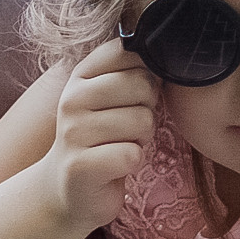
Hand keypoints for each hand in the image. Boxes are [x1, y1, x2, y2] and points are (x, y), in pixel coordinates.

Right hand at [43, 42, 155, 238]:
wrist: (70, 188)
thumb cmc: (103, 137)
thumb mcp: (111, 98)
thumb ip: (132, 71)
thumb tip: (169, 49)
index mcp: (81, 75)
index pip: (129, 51)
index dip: (146, 74)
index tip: (132, 96)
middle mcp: (71, 99)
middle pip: (143, 84)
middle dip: (148, 109)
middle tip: (129, 128)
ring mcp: (73, 133)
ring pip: (142, 120)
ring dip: (141, 139)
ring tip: (120, 145)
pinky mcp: (80, 166)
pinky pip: (132, 154)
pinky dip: (133, 162)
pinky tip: (115, 166)